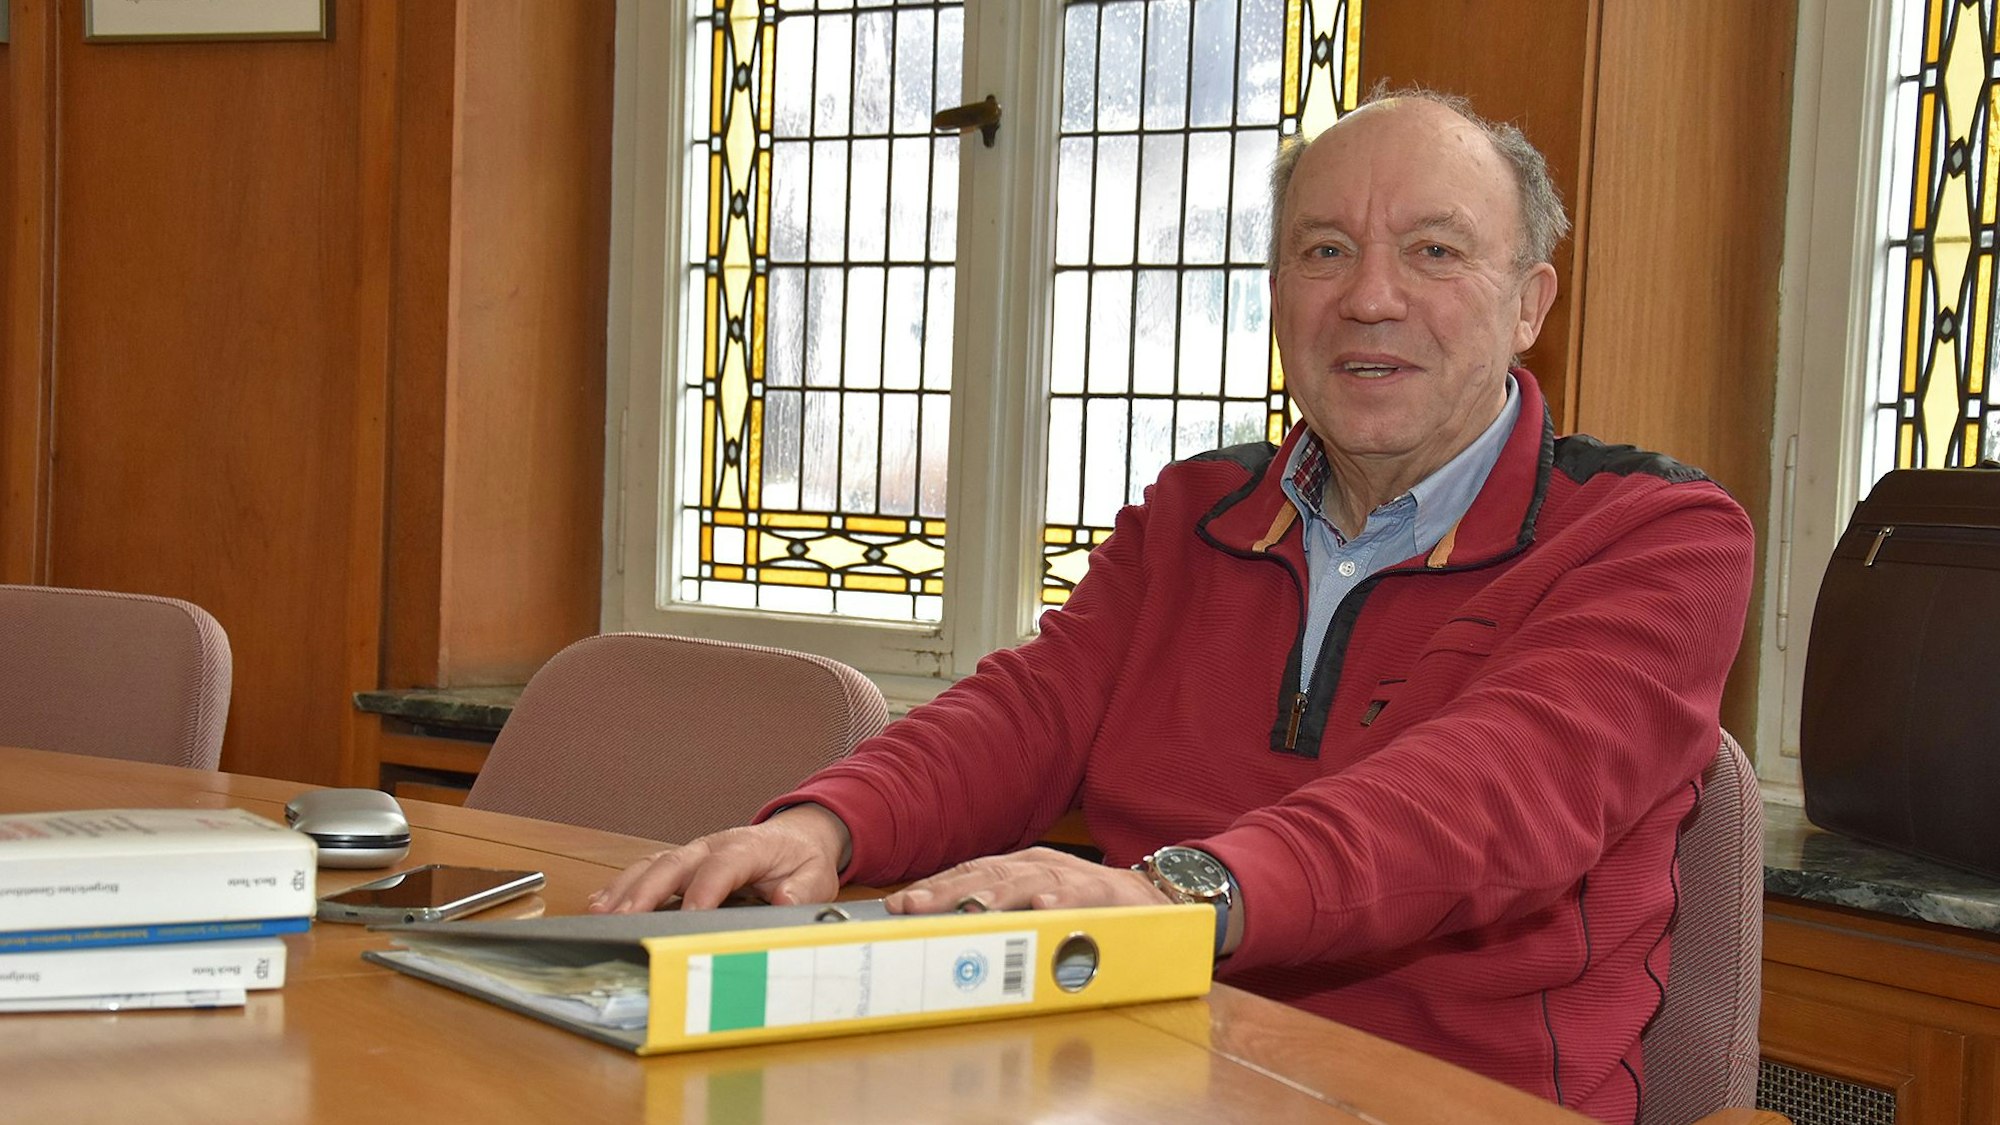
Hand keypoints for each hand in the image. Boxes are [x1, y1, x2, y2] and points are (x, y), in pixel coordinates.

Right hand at [588, 804, 850, 912]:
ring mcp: (694, 852)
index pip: (723, 865)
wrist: (796, 837)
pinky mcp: (682, 864)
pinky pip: (648, 870)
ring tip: (600, 912)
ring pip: (654, 865)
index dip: (706, 889)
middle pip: (675, 862)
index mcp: (748, 847)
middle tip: (624, 918)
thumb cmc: (801, 860)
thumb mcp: (816, 876)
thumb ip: (802, 890)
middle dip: (648, 890)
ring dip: (626, 888)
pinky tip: (600, 902)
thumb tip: (786, 902)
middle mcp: (713, 845)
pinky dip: (623, 885)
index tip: (692, 916)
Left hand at [884, 847, 1169, 913]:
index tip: (898, 905)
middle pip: (985, 874)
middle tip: (913, 907)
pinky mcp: (1103, 893)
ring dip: (995, 894)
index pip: (967, 873)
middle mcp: (1037, 867)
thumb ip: (997, 913)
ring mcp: (1069, 877)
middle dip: (946, 891)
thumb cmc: (1083, 908)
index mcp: (1018, 869)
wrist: (1151, 901)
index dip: (932, 887)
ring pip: (1026, 882)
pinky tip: (1044, 908)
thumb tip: (945, 931)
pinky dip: (1061, 900)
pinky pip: (1079, 895)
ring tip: (969, 908)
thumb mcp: (1035, 906)